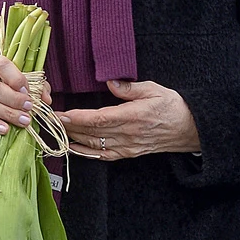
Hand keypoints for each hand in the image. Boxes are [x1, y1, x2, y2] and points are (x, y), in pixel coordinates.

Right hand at [0, 54, 50, 134]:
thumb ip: (34, 86)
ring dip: (7, 114)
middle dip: (14, 101)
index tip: (28, 93)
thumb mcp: (16, 81)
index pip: (2, 65)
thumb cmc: (1, 85)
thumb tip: (46, 99)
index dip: (17, 79)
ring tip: (23, 122)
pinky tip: (5, 129)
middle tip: (29, 110)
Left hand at [59, 79, 200, 159]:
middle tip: (49, 119)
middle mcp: (127, 135)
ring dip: (73, 139)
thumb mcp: (154, 90)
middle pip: (91, 133)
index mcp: (132, 117)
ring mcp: (127, 147)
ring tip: (56, 131)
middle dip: (68, 126)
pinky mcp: (128, 153)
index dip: (77, 118)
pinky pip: (102, 156)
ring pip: (93, 145)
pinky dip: (85, 153)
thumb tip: (111, 82)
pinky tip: (73, 147)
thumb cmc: (174, 106)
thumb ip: (130, 88)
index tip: (60, 114)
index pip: (98, 119)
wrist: (190, 129)